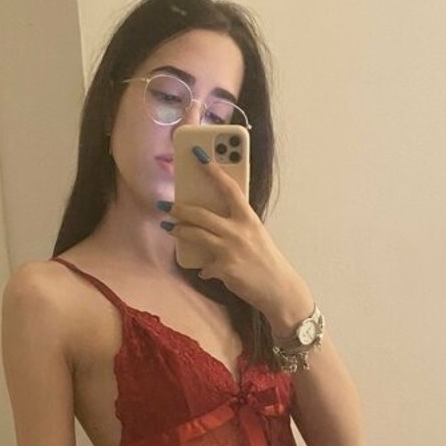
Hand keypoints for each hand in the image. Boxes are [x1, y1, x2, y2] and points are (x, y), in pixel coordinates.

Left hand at [160, 144, 305, 322]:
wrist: (278, 289)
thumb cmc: (267, 261)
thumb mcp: (256, 235)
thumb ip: (237, 226)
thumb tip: (214, 223)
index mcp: (248, 218)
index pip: (229, 188)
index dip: (213, 170)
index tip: (198, 156)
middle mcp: (238, 231)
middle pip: (202, 214)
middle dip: (180, 208)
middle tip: (166, 205)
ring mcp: (230, 250)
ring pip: (196, 235)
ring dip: (179, 230)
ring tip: (169, 227)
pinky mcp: (224, 269)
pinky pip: (205, 266)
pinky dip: (204, 269)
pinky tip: (206, 271)